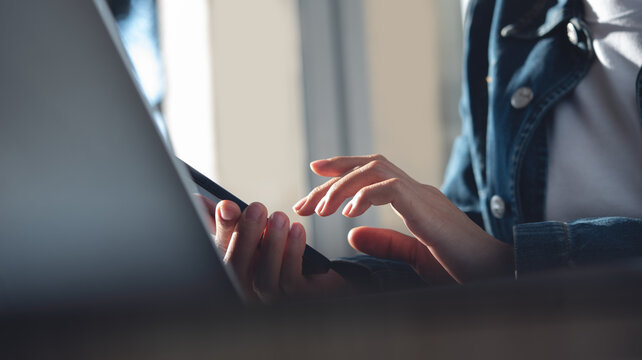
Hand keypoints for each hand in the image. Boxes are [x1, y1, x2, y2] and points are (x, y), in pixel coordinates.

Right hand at [197, 196, 352, 302]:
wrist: (318, 277)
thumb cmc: (278, 254)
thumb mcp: (252, 235)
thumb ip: (227, 221)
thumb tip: (199, 199)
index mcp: (230, 272)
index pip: (218, 251)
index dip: (221, 229)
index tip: (227, 206)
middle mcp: (245, 290)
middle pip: (237, 267)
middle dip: (246, 234)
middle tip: (257, 207)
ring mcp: (270, 300)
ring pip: (264, 277)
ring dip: (271, 244)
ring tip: (279, 217)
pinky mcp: (296, 300)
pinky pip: (290, 278)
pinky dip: (292, 252)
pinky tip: (296, 230)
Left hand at [293, 154, 512, 282]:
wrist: (495, 273)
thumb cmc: (460, 266)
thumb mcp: (415, 254)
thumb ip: (385, 241)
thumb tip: (352, 233)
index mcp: (413, 199)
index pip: (371, 174)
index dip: (341, 171)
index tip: (314, 176)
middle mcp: (417, 190)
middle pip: (368, 164)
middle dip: (332, 175)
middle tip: (305, 200)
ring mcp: (423, 195)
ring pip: (375, 170)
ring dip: (342, 186)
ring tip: (321, 209)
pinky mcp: (427, 208)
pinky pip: (390, 189)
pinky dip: (365, 196)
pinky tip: (349, 213)